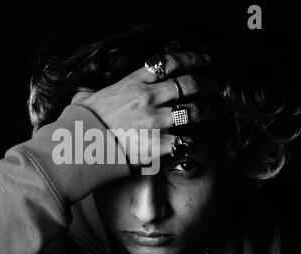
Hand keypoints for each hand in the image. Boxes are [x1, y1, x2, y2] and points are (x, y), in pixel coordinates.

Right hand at [77, 51, 217, 165]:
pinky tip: (194, 142)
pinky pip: (186, 140)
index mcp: (133, 82)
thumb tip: (82, 96)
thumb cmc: (83, 125)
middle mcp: (148, 97)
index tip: (204, 60)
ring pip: (194, 111)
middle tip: (218, 87)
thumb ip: (89, 95)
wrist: (81, 148)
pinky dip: (192, 142)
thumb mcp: (85, 101)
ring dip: (210, 111)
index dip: (192, 58)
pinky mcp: (158, 144)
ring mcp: (155, 121)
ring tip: (217, 112)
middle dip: (209, 84)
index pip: (169, 63)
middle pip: (189, 84)